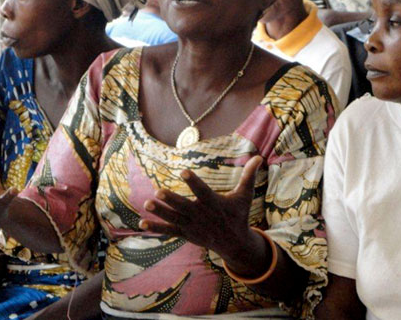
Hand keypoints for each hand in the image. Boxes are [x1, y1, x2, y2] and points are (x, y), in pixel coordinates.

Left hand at [139, 156, 262, 259]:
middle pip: (184, 207)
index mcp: (214, 203)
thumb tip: (259, 156)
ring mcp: (192, 226)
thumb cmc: (238, 215)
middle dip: (171, 200)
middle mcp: (201, 215)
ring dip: (160, 212)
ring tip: (147, 203)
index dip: (193, 181)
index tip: (183, 171)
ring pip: (173, 218)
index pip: (202, 191)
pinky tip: (142, 224)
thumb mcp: (244, 195)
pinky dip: (156, 228)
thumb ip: (248, 176)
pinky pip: (169, 231)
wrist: (235, 244)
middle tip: (158, 191)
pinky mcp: (186, 234)